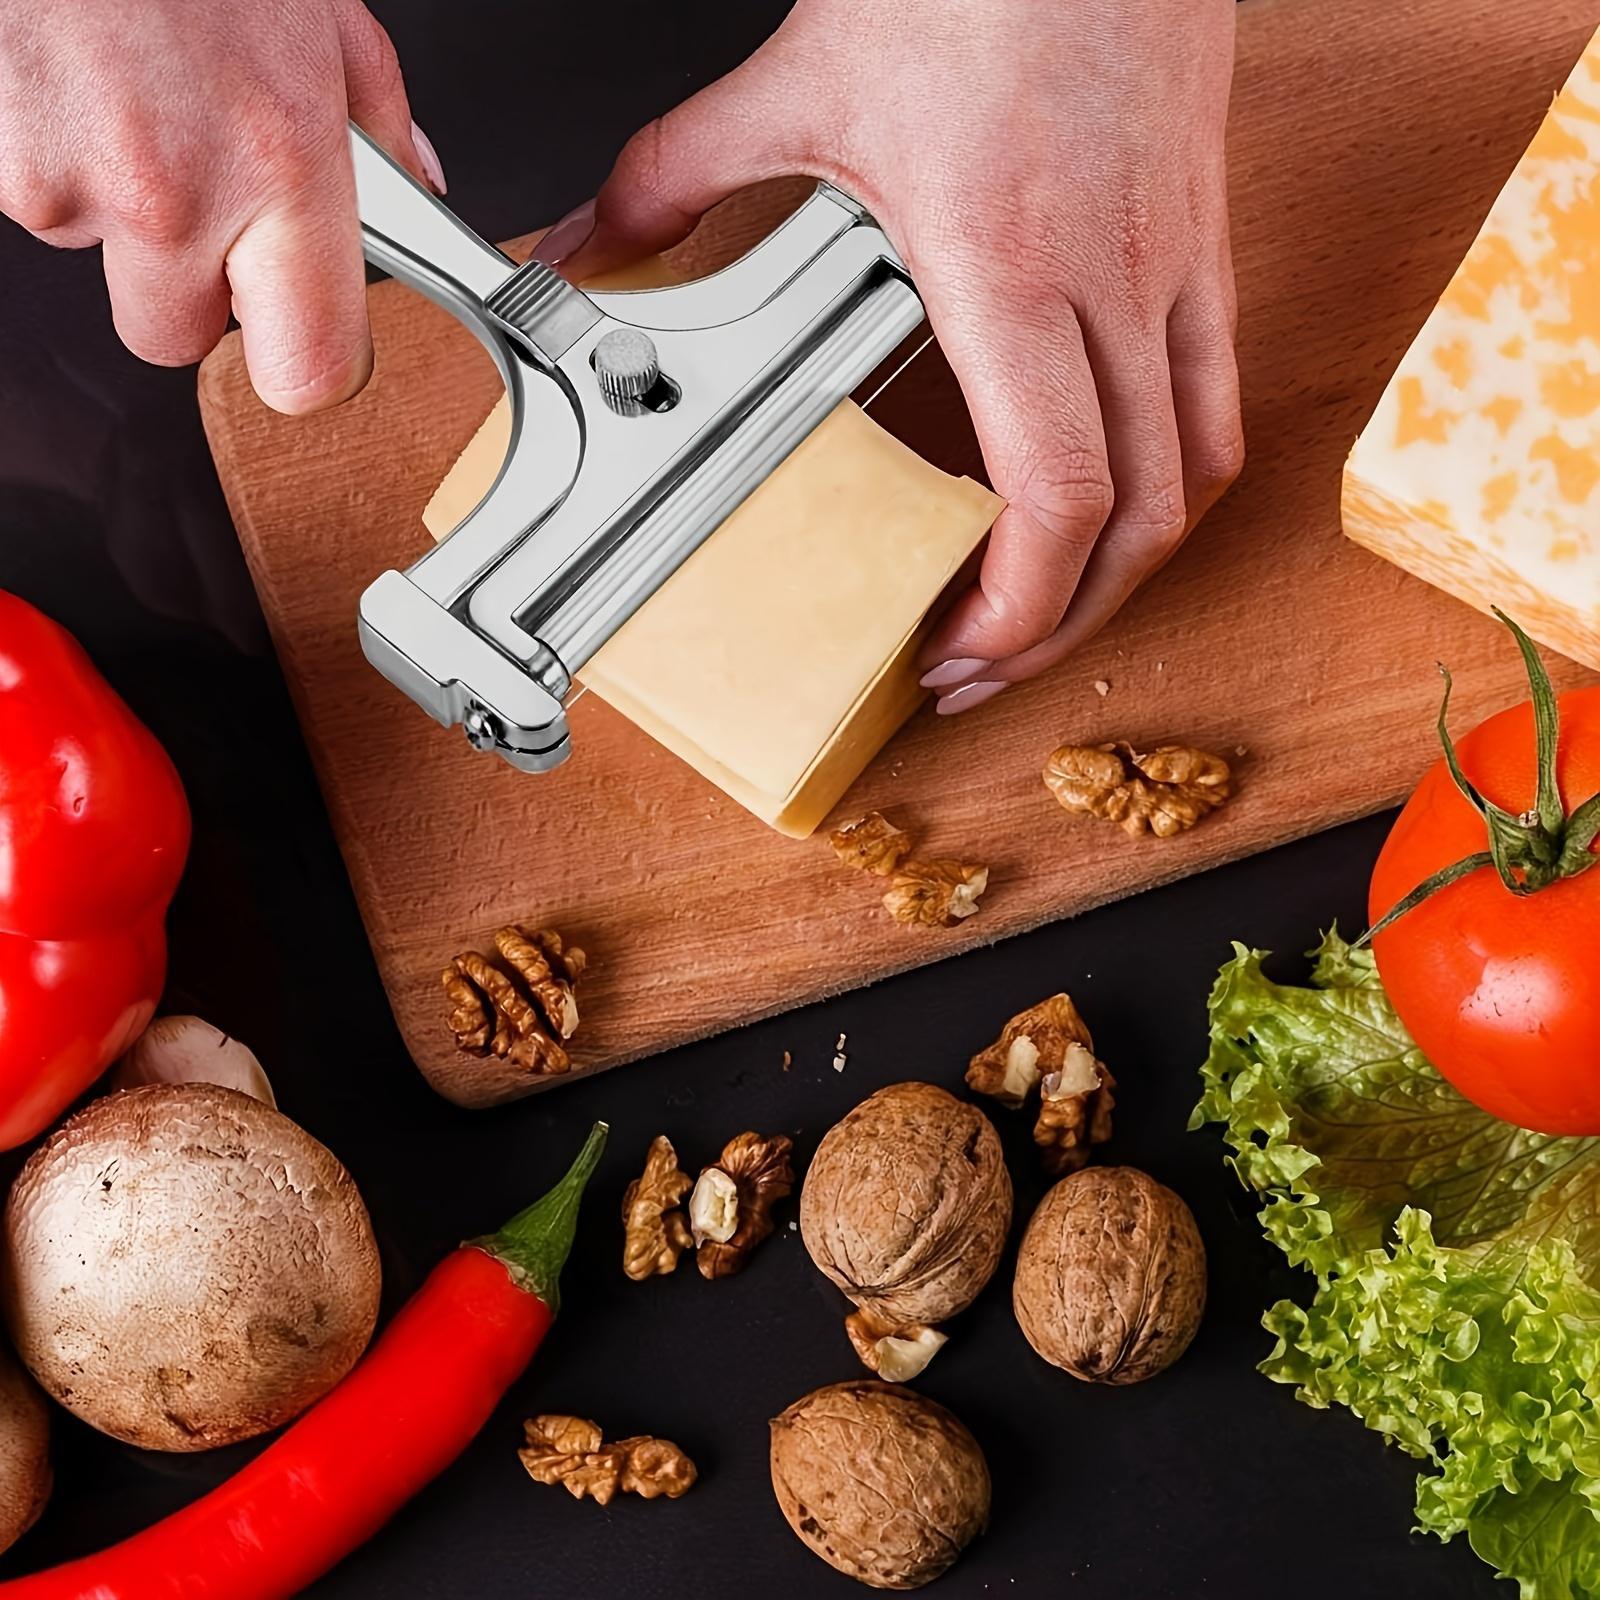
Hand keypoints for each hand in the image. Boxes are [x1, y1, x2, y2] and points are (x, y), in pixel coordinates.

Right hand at [0, 0, 444, 414]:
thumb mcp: (322, 19)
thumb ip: (376, 122)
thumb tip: (414, 187)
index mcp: (283, 165)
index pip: (308, 369)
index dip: (305, 368)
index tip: (306, 342)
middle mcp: (178, 191)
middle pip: (179, 340)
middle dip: (190, 293)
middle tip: (202, 205)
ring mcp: (79, 182)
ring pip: (105, 266)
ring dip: (122, 214)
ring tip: (137, 105)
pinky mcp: (5, 167)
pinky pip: (44, 208)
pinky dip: (61, 161)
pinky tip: (85, 88)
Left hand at [560, 0, 1241, 709]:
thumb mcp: (801, 77)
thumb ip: (678, 178)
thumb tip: (588, 245)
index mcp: (1007, 265)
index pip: (1057, 494)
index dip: (1021, 608)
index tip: (959, 649)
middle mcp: (1109, 282)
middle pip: (1134, 521)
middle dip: (1061, 626)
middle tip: (984, 666)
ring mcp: (1172, 266)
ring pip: (1190, 475)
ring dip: (1126, 572)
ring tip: (1049, 612)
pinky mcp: (1204, 242)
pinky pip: (1217, 398)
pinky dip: (1172, 480)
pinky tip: (1119, 505)